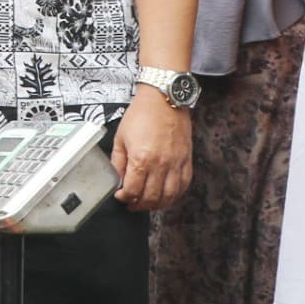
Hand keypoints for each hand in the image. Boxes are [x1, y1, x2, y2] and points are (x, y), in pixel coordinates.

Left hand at [111, 91, 193, 210]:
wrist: (164, 98)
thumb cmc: (142, 114)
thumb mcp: (121, 137)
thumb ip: (118, 162)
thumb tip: (117, 179)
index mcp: (142, 158)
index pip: (133, 191)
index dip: (124, 198)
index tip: (121, 196)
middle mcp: (161, 164)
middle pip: (151, 198)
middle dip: (139, 205)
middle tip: (132, 204)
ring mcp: (176, 163)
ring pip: (169, 196)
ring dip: (157, 204)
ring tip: (148, 203)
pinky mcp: (186, 160)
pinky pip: (184, 185)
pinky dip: (175, 195)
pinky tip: (166, 195)